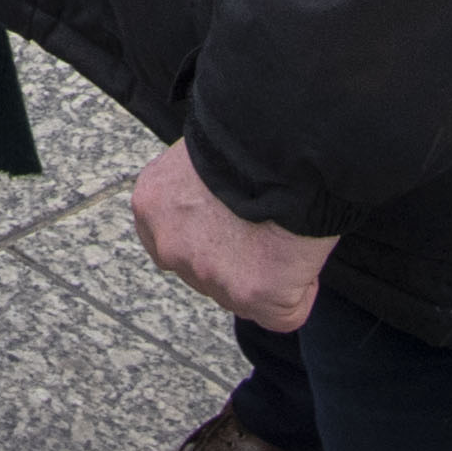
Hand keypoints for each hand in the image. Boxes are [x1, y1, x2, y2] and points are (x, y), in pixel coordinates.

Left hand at [132, 138, 334, 332]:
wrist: (280, 142)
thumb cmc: (246, 136)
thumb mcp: (198, 158)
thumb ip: (195, 193)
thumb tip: (216, 210)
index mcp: (150, 205)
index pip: (176, 246)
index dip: (211, 241)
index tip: (235, 225)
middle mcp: (169, 246)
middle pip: (208, 277)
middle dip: (237, 262)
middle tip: (265, 227)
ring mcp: (207, 275)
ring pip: (244, 297)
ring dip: (269, 276)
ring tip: (285, 233)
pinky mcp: (251, 295)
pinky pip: (283, 313)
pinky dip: (300, 292)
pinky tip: (301, 254)